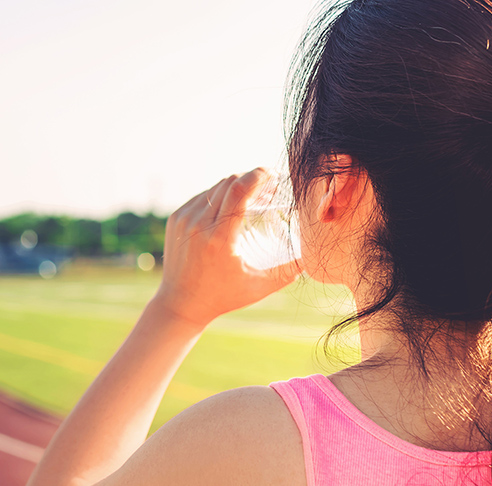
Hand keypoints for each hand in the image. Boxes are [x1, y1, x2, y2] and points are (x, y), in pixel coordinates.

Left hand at [153, 168, 300, 326]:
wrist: (180, 304)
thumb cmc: (223, 297)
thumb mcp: (260, 286)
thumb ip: (289, 271)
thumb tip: (314, 255)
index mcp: (220, 238)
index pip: (240, 190)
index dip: (259, 176)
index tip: (273, 175)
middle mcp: (198, 224)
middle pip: (230, 183)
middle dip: (252, 179)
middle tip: (269, 186)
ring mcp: (184, 219)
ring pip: (215, 187)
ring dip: (236, 186)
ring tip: (252, 195)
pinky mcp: (176, 218)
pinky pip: (202, 196)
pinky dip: (219, 196)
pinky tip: (230, 205)